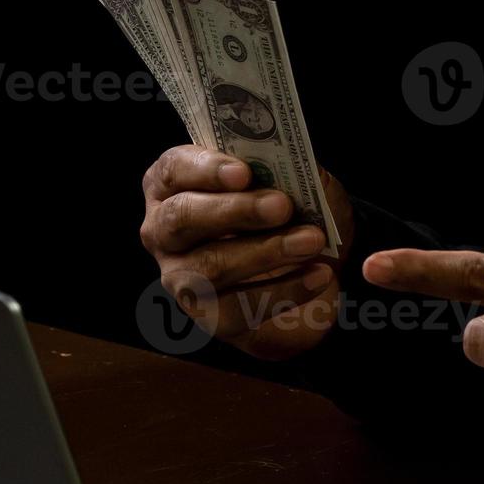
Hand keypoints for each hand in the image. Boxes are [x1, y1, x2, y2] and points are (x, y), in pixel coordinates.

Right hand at [140, 146, 354, 359]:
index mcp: (174, 184)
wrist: (316, 269)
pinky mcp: (209, 316)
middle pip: (182, 218)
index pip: (173, 169)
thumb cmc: (292, 214)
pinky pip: (240, 306)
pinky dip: (286, 290)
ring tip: (311, 241)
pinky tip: (319, 274)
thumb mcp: (296, 181)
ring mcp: (180, 277)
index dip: (205, 169)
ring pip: (210, 266)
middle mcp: (164, 231)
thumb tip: (291, 167)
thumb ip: (287, 170)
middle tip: (282, 206)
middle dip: (235, 211)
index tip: (244, 172)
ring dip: (266, 252)